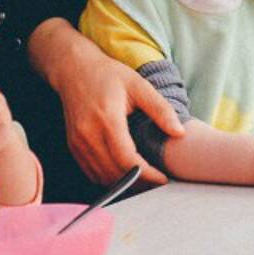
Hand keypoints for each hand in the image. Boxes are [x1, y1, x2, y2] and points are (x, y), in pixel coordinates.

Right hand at [41, 27, 184, 185]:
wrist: (74, 70)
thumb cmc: (109, 75)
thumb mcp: (139, 85)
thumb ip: (160, 109)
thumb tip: (180, 133)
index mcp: (107, 119)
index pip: (127, 159)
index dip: (146, 174)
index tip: (163, 179)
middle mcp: (88, 135)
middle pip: (115, 173)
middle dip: (139, 182)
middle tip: (158, 182)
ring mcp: (78, 143)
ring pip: (102, 177)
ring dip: (125, 184)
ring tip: (146, 181)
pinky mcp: (73, 147)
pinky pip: (92, 173)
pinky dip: (110, 179)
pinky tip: (126, 175)